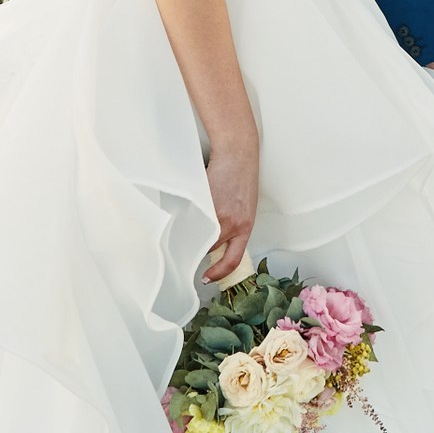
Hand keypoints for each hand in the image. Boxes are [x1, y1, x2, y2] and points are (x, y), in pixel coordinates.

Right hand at [201, 132, 258, 283]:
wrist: (238, 153)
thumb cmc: (241, 178)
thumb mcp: (244, 208)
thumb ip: (233, 226)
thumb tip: (216, 244)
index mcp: (246, 227)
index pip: (233, 260)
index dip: (219, 273)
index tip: (206, 278)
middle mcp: (234, 224)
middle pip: (212, 248)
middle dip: (201, 249)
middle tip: (192, 248)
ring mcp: (219, 213)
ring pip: (201, 234)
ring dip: (194, 232)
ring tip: (189, 224)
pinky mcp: (207, 201)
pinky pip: (194, 218)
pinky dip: (188, 218)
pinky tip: (187, 210)